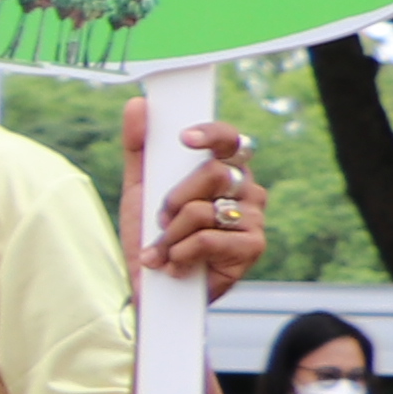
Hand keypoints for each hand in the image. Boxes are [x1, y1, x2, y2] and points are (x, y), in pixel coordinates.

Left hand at [128, 98, 266, 293]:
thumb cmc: (150, 236)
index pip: (231, 140)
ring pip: (204, 209)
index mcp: (225, 170)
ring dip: (172, 233)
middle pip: (213, 174)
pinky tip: (178, 265)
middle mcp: (247, 189)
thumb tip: (137, 104)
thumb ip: (138, 148)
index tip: (184, 138)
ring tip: (166, 248)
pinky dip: (181, 253)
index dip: (212, 134)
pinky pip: (207, 238)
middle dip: (174, 199)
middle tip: (162, 220)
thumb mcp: (138, 189)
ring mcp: (254, 218)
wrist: (151, 289)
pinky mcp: (253, 247)